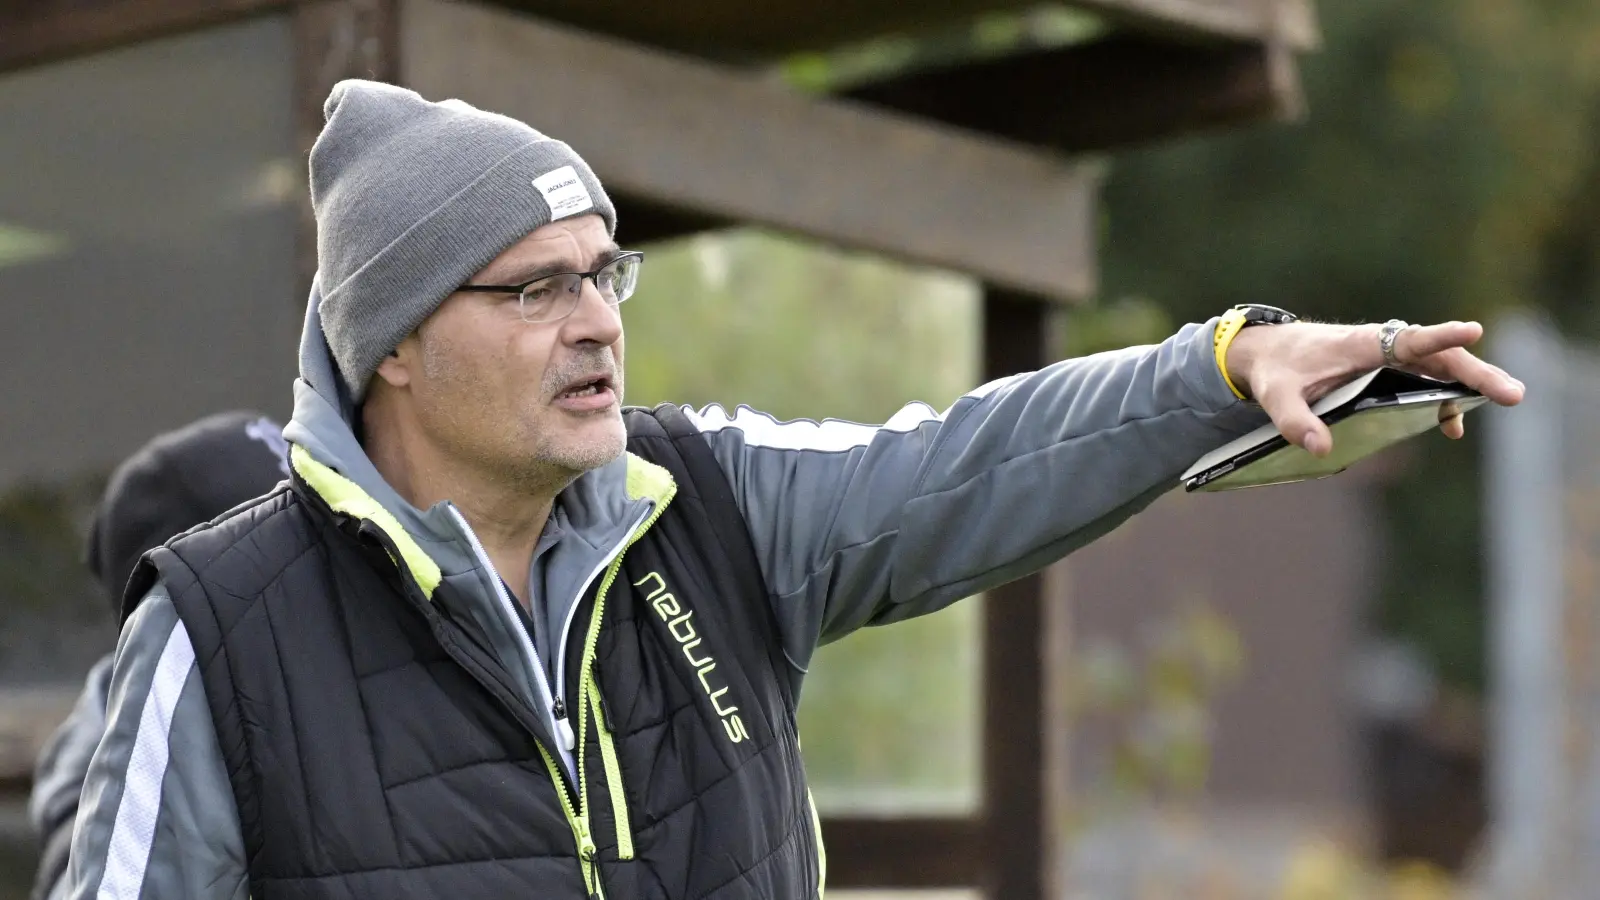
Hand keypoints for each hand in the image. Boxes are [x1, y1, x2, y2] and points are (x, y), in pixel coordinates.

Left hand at [1225, 320, 1524, 456]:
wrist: (1268, 352)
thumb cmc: (1275, 370)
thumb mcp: (1275, 396)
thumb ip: (1294, 422)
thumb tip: (1321, 450)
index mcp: (1360, 345)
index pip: (1408, 340)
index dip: (1441, 337)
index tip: (1474, 330)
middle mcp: (1382, 346)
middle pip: (1440, 356)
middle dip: (1477, 374)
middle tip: (1513, 395)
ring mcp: (1388, 358)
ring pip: (1440, 366)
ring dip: (1472, 383)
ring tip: (1508, 400)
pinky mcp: (1387, 371)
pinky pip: (1426, 381)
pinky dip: (1443, 399)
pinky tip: (1453, 426)